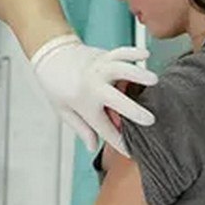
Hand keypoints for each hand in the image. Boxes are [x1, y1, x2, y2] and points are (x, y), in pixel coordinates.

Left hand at [31, 35, 157, 154]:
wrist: (50, 56)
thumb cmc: (57, 85)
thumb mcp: (63, 111)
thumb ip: (81, 128)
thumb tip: (93, 147)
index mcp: (84, 103)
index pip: (104, 127)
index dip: (118, 142)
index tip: (131, 151)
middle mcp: (93, 85)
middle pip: (116, 100)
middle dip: (133, 111)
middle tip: (150, 120)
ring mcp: (100, 69)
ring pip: (120, 70)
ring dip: (137, 75)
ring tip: (154, 81)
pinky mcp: (104, 55)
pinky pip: (120, 52)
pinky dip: (132, 52)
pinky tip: (146, 54)